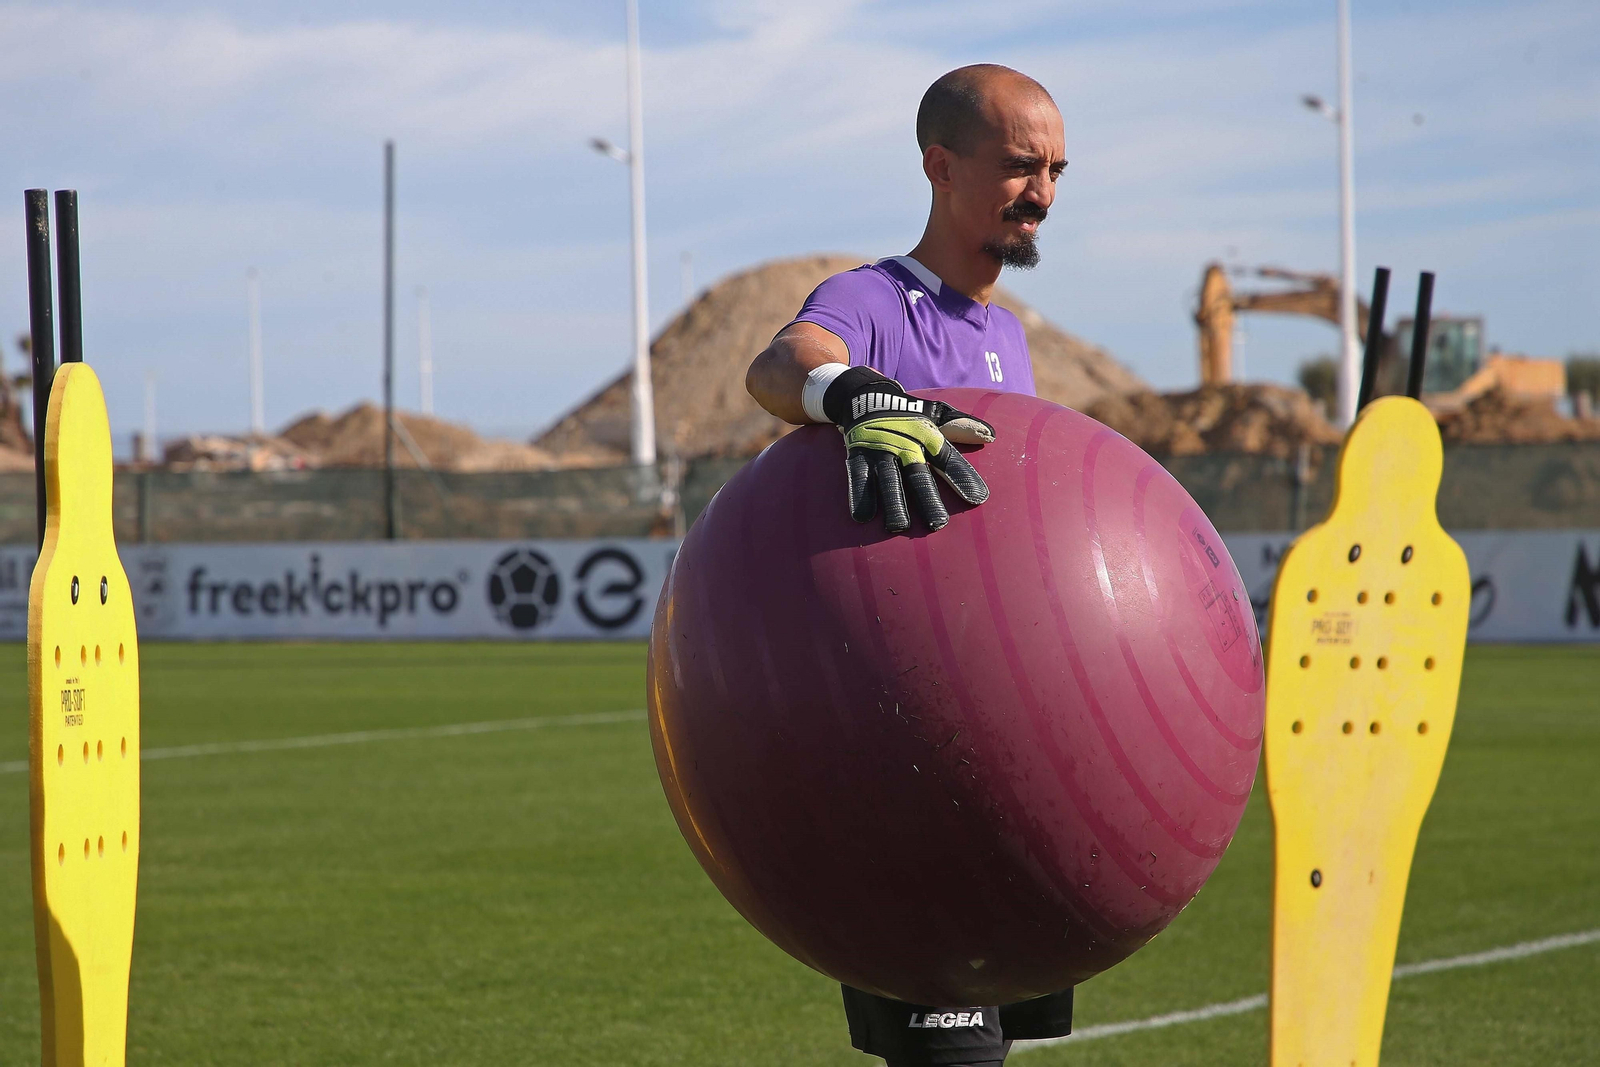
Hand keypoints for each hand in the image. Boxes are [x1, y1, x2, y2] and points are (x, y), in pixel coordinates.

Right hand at [821, 368, 994, 532]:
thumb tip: (991, 435)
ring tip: (899, 526)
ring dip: (893, 502)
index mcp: (927, 436)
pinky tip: (863, 517)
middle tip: (938, 523)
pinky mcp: (857, 454)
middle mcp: (905, 443)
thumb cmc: (908, 413)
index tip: (978, 498)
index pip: (948, 459)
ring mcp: (880, 449)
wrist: (866, 395)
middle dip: (927, 498)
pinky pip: (858, 477)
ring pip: (888, 479)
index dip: (962, 477)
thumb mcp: (935, 415)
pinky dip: (859, 495)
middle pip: (917, 475)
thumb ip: (960, 427)